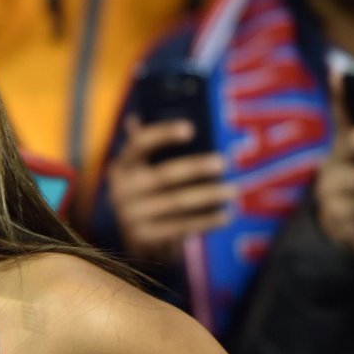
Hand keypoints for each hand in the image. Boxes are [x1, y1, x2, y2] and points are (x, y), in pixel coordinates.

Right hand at [108, 115, 233, 263]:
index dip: (163, 134)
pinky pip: (181, 227)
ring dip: (208, 195)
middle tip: (224, 162)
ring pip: (177, 203)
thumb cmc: (146, 193)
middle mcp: (121, 191)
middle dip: (196, 167)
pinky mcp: (144, 238)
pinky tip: (225, 215)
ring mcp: (131, 217)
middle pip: (164, 175)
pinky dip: (206, 221)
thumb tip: (143, 116)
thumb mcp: (141, 169)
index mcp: (122, 166)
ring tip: (232, 190)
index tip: (190, 128)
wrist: (133, 238)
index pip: (139, 144)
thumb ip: (147, 145)